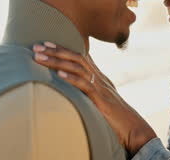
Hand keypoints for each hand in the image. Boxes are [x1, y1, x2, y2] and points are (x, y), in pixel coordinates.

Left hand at [32, 42, 156, 155]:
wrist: (132, 126)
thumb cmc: (115, 115)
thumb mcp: (100, 98)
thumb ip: (89, 90)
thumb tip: (75, 86)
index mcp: (98, 76)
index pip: (80, 57)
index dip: (63, 48)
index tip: (46, 43)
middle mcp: (99, 77)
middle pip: (77, 57)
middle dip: (55, 50)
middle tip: (36, 46)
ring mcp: (100, 87)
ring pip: (77, 68)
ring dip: (57, 61)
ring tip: (39, 57)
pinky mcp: (101, 99)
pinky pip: (85, 85)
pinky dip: (71, 78)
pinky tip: (59, 74)